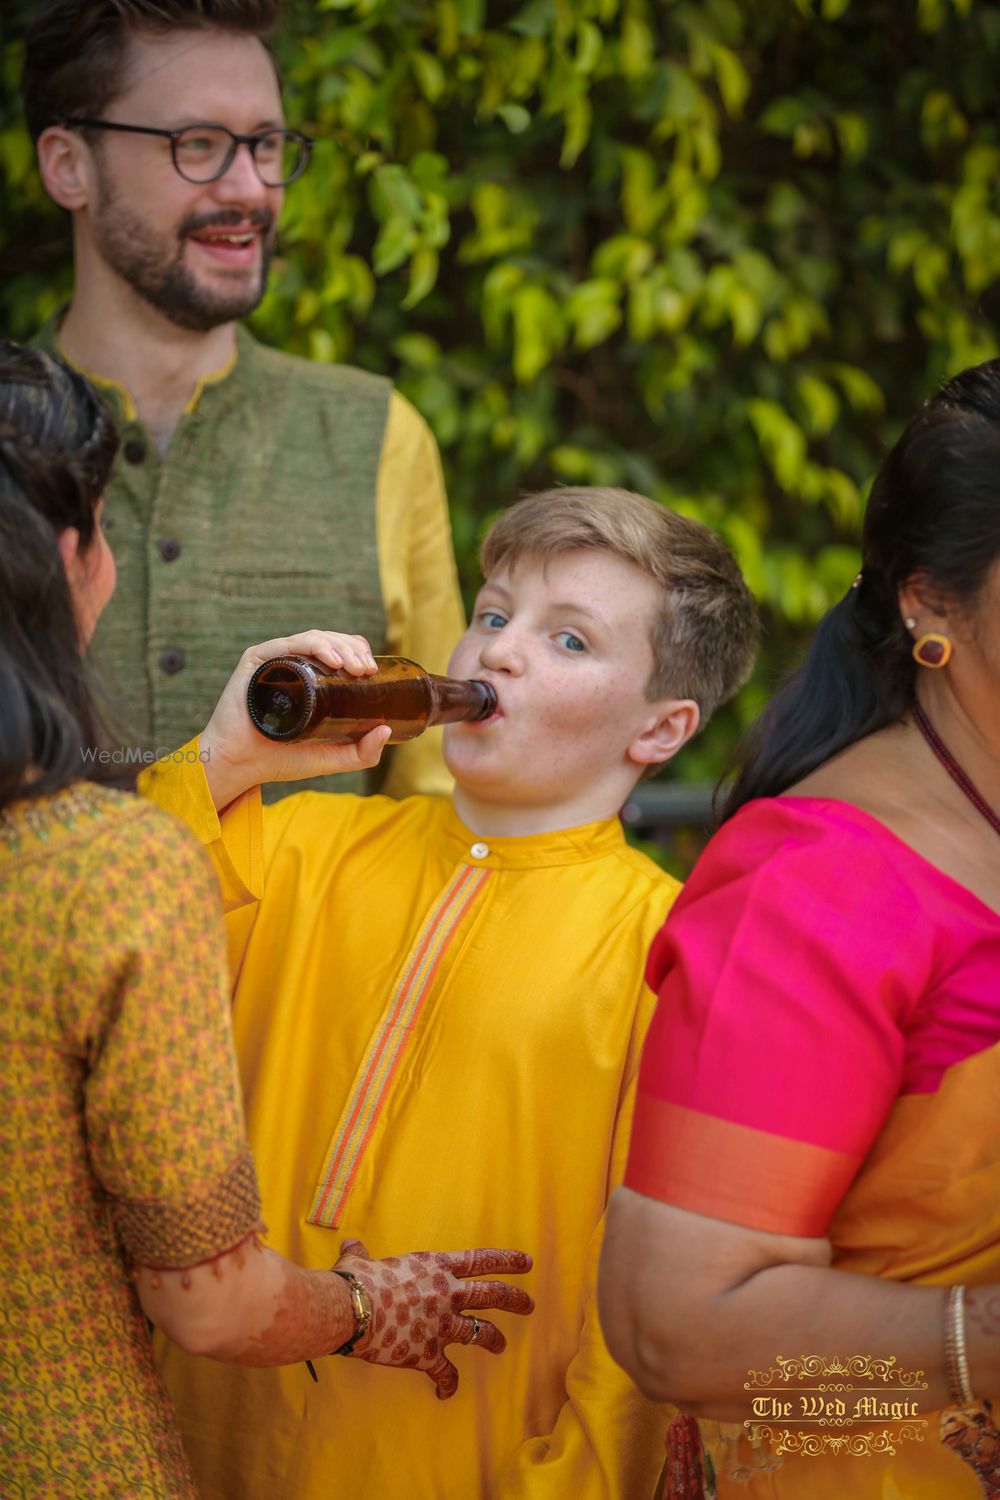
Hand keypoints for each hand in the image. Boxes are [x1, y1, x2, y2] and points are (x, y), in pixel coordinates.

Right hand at [200, 630, 389, 809]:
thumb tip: (388, 731)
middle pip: (331, 642)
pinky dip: (312, 646)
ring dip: (338, 646)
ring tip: (353, 666)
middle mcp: (293, 664)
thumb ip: (362, 753)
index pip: (341, 652)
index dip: (359, 653)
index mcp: (310, 677)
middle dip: (353, 650)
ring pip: (314, 639)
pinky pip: (287, 644)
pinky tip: (330, 658)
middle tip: (366, 671)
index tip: (372, 672)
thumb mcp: (332, 757)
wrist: (242, 767)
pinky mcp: (256, 661)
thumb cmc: (281, 760)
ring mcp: (274, 661)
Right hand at [335, 1239, 533, 1400]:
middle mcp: (446, 1293)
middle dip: (515, 1299)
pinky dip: (448, 1384)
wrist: (352, 1310)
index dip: (506, 1261)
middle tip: (530, 1304)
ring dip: (494, 1340)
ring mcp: (441, 1324)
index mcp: (435, 1267)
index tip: (526, 1262)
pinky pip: (446, 1373)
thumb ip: (361, 1254)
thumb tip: (350, 1244)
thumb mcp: (360, 1261)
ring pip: (481, 1332)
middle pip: (492, 1295)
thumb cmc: (355, 1281)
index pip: (480, 1260)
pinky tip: (446, 1392)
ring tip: (501, 1346)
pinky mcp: (428, 1353)